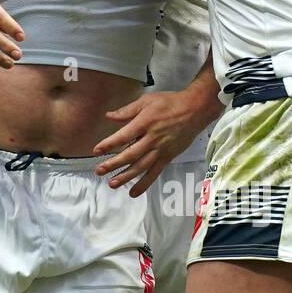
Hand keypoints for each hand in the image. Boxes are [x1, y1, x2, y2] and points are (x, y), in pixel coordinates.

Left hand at [92, 86, 221, 196]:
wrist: (195, 110)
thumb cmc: (170, 102)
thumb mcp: (147, 100)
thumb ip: (127, 110)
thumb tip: (109, 116)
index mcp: (145, 123)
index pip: (123, 136)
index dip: (109, 144)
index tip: (96, 150)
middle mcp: (152, 139)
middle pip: (130, 155)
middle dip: (114, 164)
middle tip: (99, 171)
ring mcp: (161, 150)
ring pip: (141, 167)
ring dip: (126, 177)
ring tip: (112, 184)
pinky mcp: (168, 157)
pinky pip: (155, 173)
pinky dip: (144, 184)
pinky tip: (134, 192)